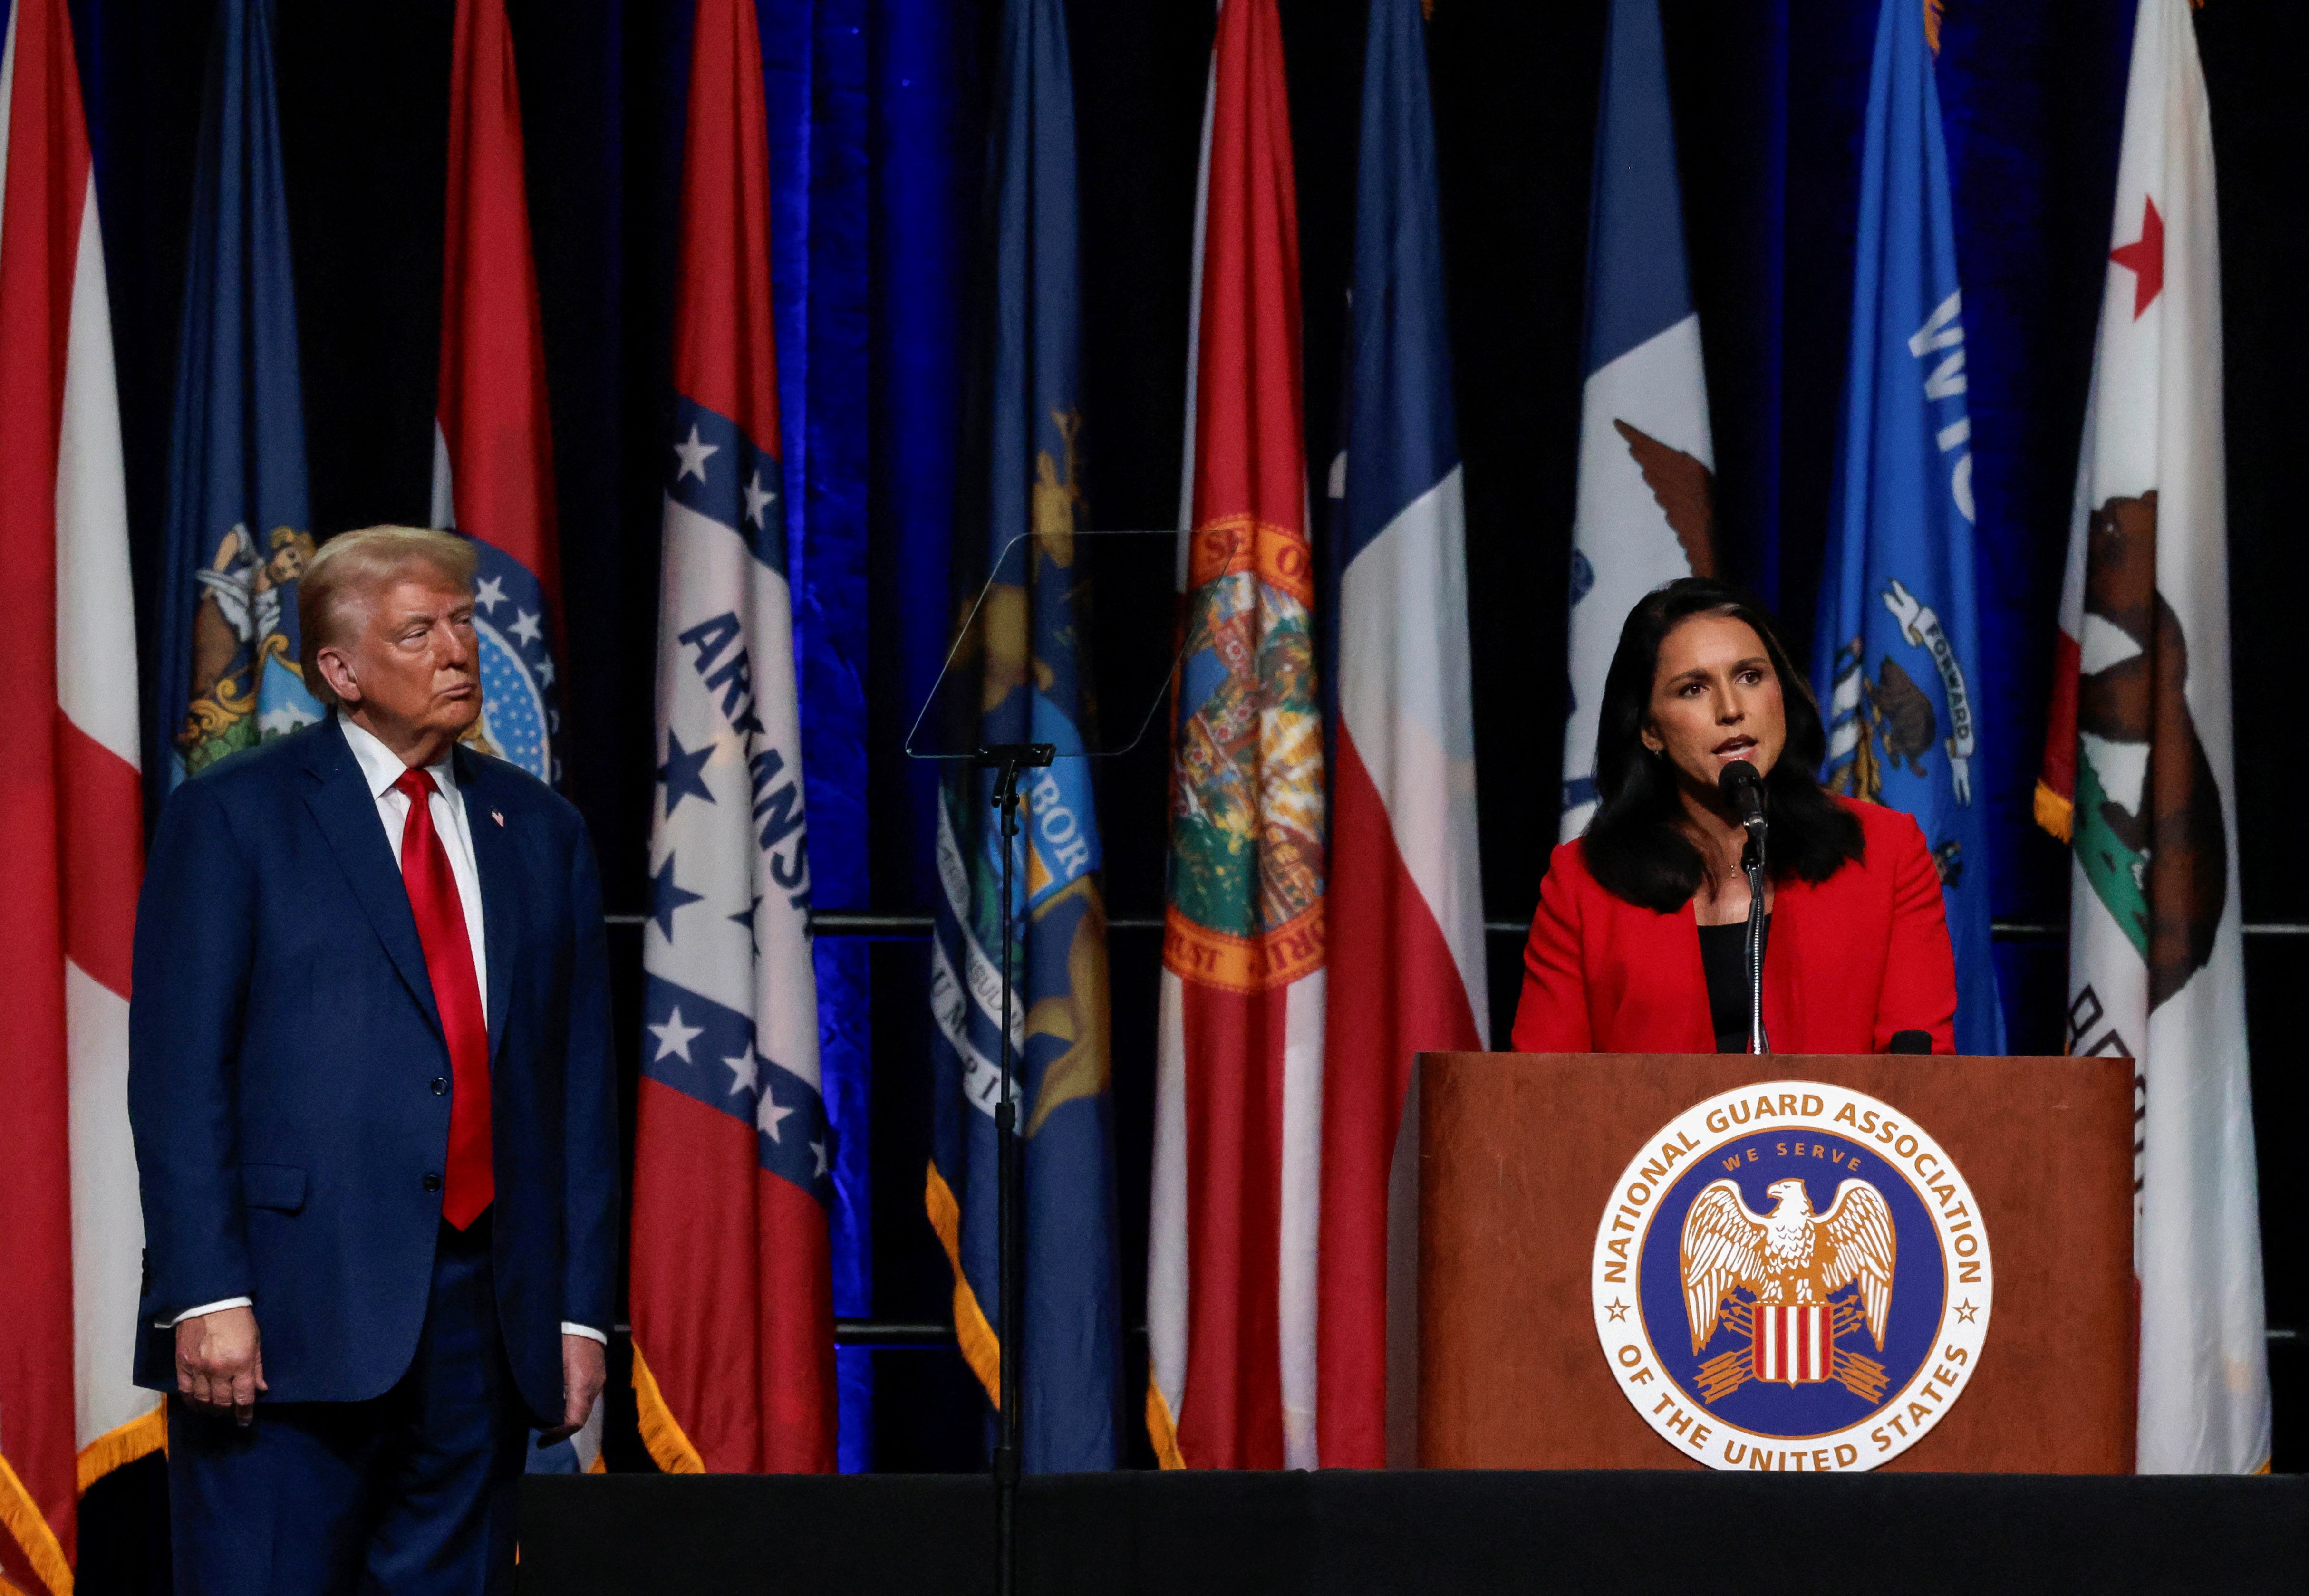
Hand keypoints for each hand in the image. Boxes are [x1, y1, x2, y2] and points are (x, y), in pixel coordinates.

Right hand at [176, 1306, 265, 1425]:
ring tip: (215, 1411)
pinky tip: (196, 1405)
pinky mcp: (182, 1364)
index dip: (244, 1413)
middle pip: (222, 1402)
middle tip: (230, 1413)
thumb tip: (261, 1389)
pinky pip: (184, 1391)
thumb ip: (257, 1367)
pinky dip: (191, 1401)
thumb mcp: (255, 1341)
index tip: (245, 1421)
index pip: (243, 1397)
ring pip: (203, 1400)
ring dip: (210, 1409)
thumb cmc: (238, 1319)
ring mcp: (198, 1369)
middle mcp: (219, 1370)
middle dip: (228, 1411)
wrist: (210, 1302)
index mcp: (240, 1364)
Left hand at [539, 1333, 606, 1443]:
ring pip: (583, 1406)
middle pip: (580, 1417)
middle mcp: (593, 1387)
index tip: (541, 1440)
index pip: (574, 1422)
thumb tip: (532, 1411)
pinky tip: (559, 1398)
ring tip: (546, 1415)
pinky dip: (571, 1402)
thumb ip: (542, 1390)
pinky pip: (585, 1395)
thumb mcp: (547, 1366)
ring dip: (566, 1414)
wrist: (582, 1317)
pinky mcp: (597, 1372)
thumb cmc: (561, 1340)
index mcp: (581, 1387)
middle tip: (540, 1430)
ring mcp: (598, 1380)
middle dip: (560, 1427)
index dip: (557, 1435)